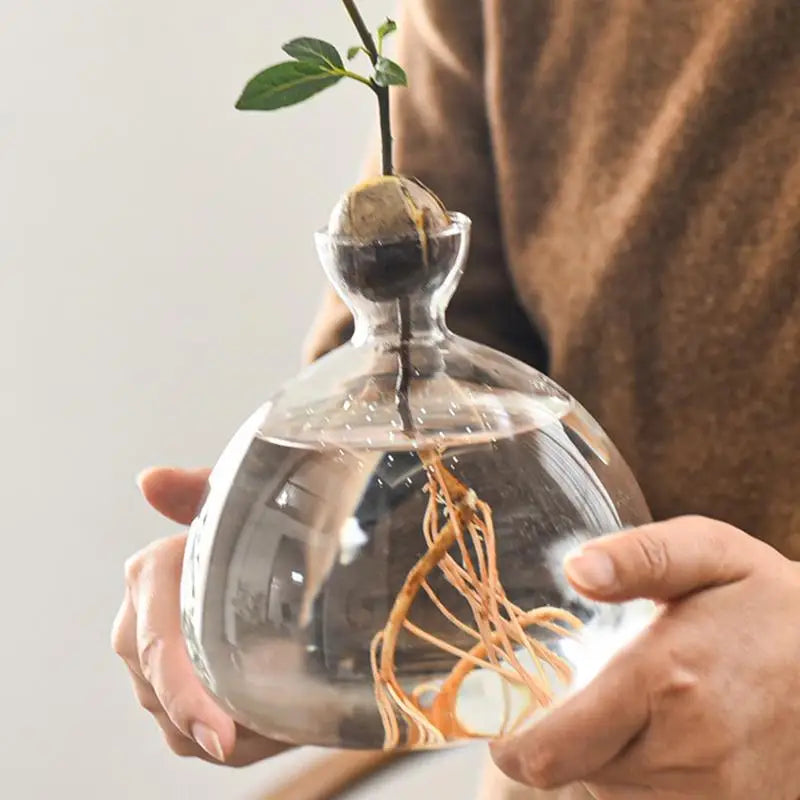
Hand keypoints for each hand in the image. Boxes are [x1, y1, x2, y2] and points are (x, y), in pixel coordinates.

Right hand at [111, 466, 289, 765]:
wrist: (286, 543)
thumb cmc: (264, 518)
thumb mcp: (244, 499)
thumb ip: (201, 491)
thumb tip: (151, 482)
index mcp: (152, 574)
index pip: (155, 643)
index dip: (183, 691)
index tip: (219, 733)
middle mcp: (140, 623)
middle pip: (164, 693)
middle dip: (218, 717)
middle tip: (282, 722)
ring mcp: (153, 665)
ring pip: (178, 726)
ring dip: (234, 734)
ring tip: (287, 716)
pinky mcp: (174, 695)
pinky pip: (189, 739)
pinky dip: (233, 741)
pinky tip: (271, 721)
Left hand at [490, 516, 799, 798]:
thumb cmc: (769, 604)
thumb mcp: (710, 553)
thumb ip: (641, 555)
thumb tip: (576, 569)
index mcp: (665, 679)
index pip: (551, 751)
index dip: (514, 746)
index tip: (506, 727)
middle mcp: (688, 751)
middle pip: (576, 775)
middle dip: (562, 742)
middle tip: (577, 702)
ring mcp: (718, 796)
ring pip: (615, 798)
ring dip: (603, 764)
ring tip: (628, 716)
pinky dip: (642, 785)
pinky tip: (659, 743)